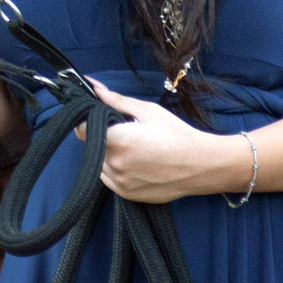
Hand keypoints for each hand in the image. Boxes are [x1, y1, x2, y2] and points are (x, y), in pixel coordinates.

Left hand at [85, 79, 237, 202]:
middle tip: (125, 132)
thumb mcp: (148, 111)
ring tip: (134, 149)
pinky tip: (137, 163)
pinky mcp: (127, 195)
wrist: (201, 165)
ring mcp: (120, 182)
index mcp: (119, 140)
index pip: (82, 130)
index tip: (99, 119)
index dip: (87, 122)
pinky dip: (116, 170)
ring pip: (100, 163)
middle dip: (103, 137)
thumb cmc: (176, 134)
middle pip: (93, 146)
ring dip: (109, 155)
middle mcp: (115, 164)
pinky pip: (110, 179)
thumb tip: (93, 87)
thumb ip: (116, 101)